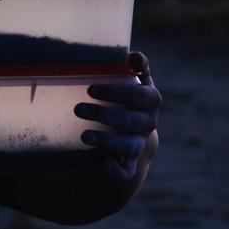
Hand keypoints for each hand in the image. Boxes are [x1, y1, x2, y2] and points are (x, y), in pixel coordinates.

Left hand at [74, 51, 160, 181]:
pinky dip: (117, 171)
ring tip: (84, 136)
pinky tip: (103, 162)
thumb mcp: (129, 80)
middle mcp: (148, 123)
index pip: (140, 96)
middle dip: (104, 114)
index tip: (91, 89)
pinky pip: (126, 172)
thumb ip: (134, 67)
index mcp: (150, 100)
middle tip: (78, 109)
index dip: (117, 92)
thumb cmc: (124, 97)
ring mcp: (139, 144)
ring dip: (107, 141)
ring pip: (129, 146)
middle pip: (131, 121)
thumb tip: (134, 56)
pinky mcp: (128, 162)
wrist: (128, 129)